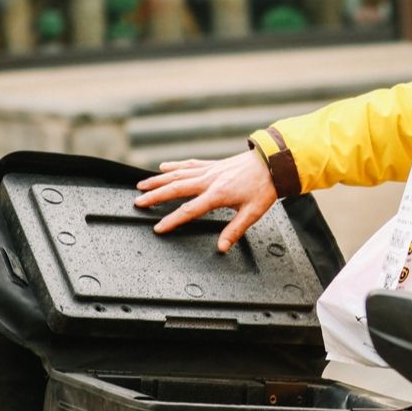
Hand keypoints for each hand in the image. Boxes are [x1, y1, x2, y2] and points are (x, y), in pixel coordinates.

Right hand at [133, 151, 277, 252]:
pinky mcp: (213, 164)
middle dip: (155, 196)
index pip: (189, 210)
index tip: (158, 228)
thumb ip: (235, 230)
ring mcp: (209, 170)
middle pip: (176, 189)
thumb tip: (222, 247)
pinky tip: (162, 167)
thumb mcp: (252, 213)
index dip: (172, 220)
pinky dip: (174, 166)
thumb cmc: (264, 188)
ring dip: (158, 180)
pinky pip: (189, 164)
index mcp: (218, 195)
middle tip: (138, 202)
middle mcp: (209, 180)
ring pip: (178, 174)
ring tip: (141, 185)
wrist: (273, 163)